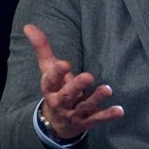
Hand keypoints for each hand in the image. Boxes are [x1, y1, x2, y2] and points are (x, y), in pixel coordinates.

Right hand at [24, 23, 123, 139]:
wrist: (56, 123)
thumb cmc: (55, 88)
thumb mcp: (47, 69)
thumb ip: (42, 48)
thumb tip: (28, 25)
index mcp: (50, 89)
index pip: (50, 81)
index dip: (57, 73)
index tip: (64, 63)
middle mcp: (61, 102)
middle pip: (68, 95)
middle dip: (77, 86)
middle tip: (89, 76)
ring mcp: (74, 113)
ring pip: (85, 106)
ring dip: (96, 99)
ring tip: (108, 89)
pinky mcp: (87, 120)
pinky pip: (98, 118)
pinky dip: (108, 115)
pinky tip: (120, 111)